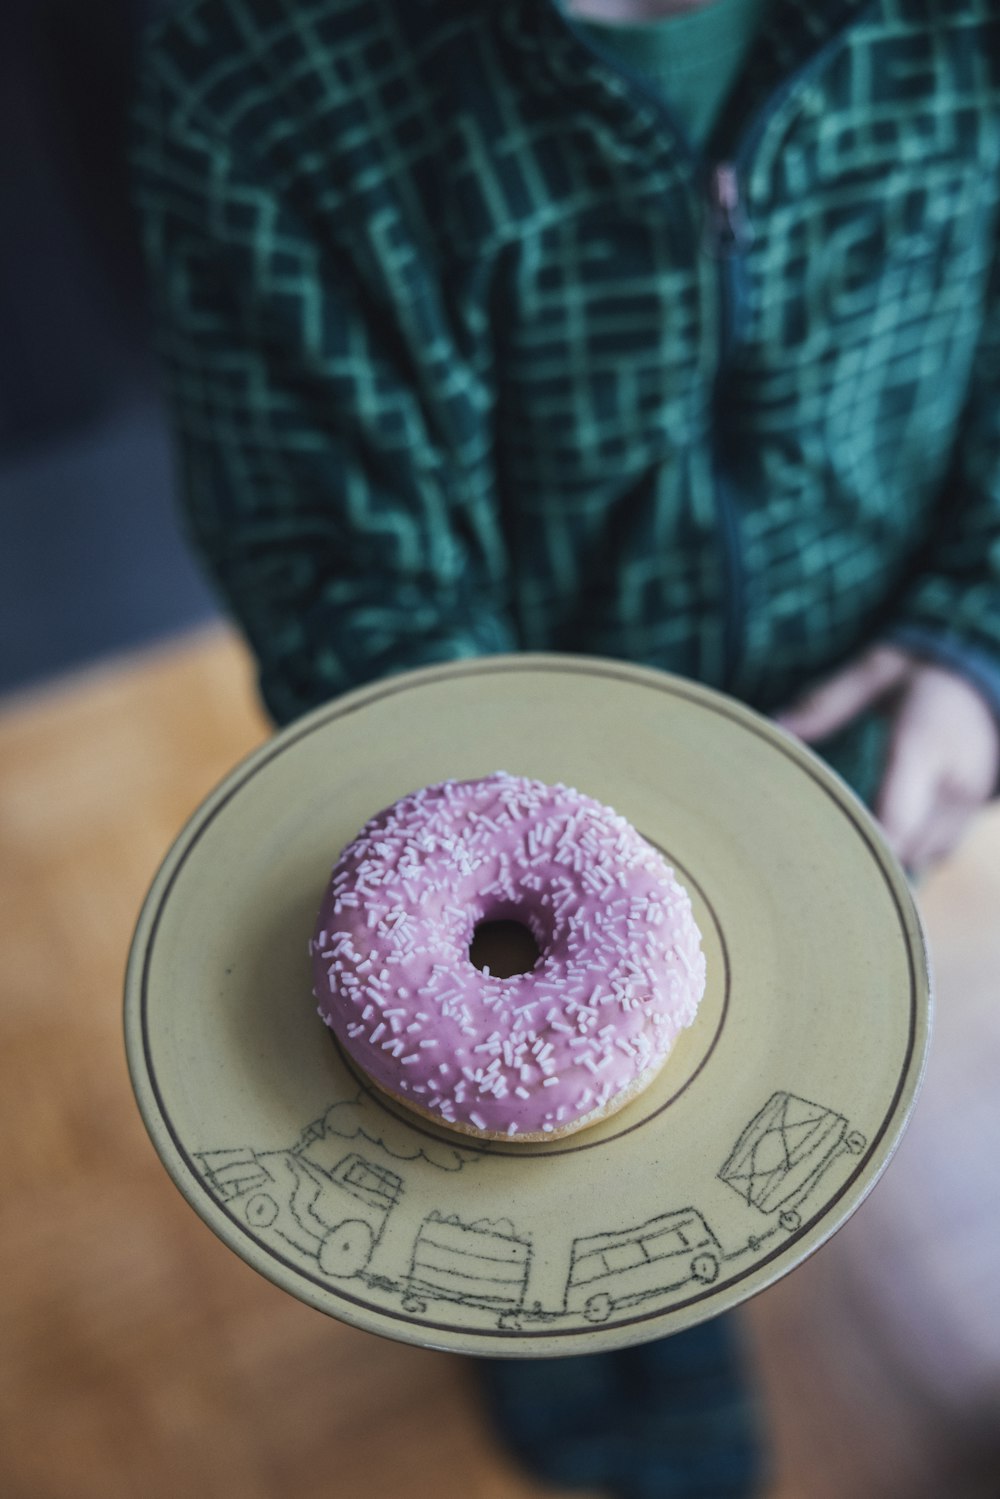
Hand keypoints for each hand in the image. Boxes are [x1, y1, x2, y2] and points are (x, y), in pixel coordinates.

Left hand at [776, 645, 999, 872]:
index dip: (861, 845)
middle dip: (863, 855)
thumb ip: (827, 701)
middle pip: (904, 847)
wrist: (984, 680)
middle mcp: (954, 783)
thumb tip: (776, 726)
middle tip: (812, 851)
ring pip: (920, 858)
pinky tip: (876, 843)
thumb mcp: (876, 668)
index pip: (896, 816)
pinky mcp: (968, 817)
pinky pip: (935, 855)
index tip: (818, 853)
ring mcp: (966, 805)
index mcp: (926, 745)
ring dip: (886, 858)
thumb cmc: (922, 673)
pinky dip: (907, 855)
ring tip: (840, 846)